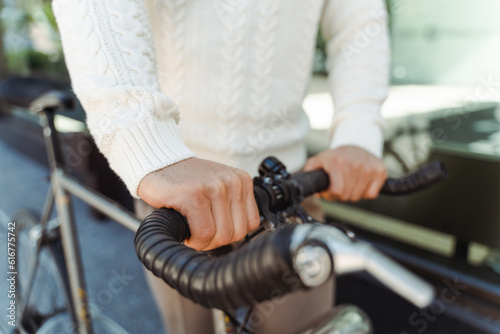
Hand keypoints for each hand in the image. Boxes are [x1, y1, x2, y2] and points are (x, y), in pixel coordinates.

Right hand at [138, 158, 259, 250]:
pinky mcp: (194, 195)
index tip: (213, 229)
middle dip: (216, 240)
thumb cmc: (186, 181)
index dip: (230, 233)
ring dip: (204, 241)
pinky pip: (204, 233)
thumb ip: (232, 206)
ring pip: (221, 236)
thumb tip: (239, 235)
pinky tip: (186, 230)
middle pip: (236, 233)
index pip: (251, 224)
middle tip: (199, 231)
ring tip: (192, 229)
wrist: (158, 163)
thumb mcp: (219, 187)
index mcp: (242, 180)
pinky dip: (194, 240)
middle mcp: (232, 182)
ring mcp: (214, 187)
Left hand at [304, 146, 386, 201]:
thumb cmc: (337, 156)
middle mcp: (354, 165)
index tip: (331, 188)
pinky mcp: (380, 171)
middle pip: (347, 196)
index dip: (331, 194)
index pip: (337, 192)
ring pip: (358, 196)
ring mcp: (368, 168)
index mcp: (338, 163)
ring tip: (349, 181)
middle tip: (340, 184)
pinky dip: (366, 192)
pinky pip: (371, 194)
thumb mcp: (319, 160)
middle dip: (341, 194)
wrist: (357, 144)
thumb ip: (310, 172)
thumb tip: (315, 191)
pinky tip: (361, 182)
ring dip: (352, 193)